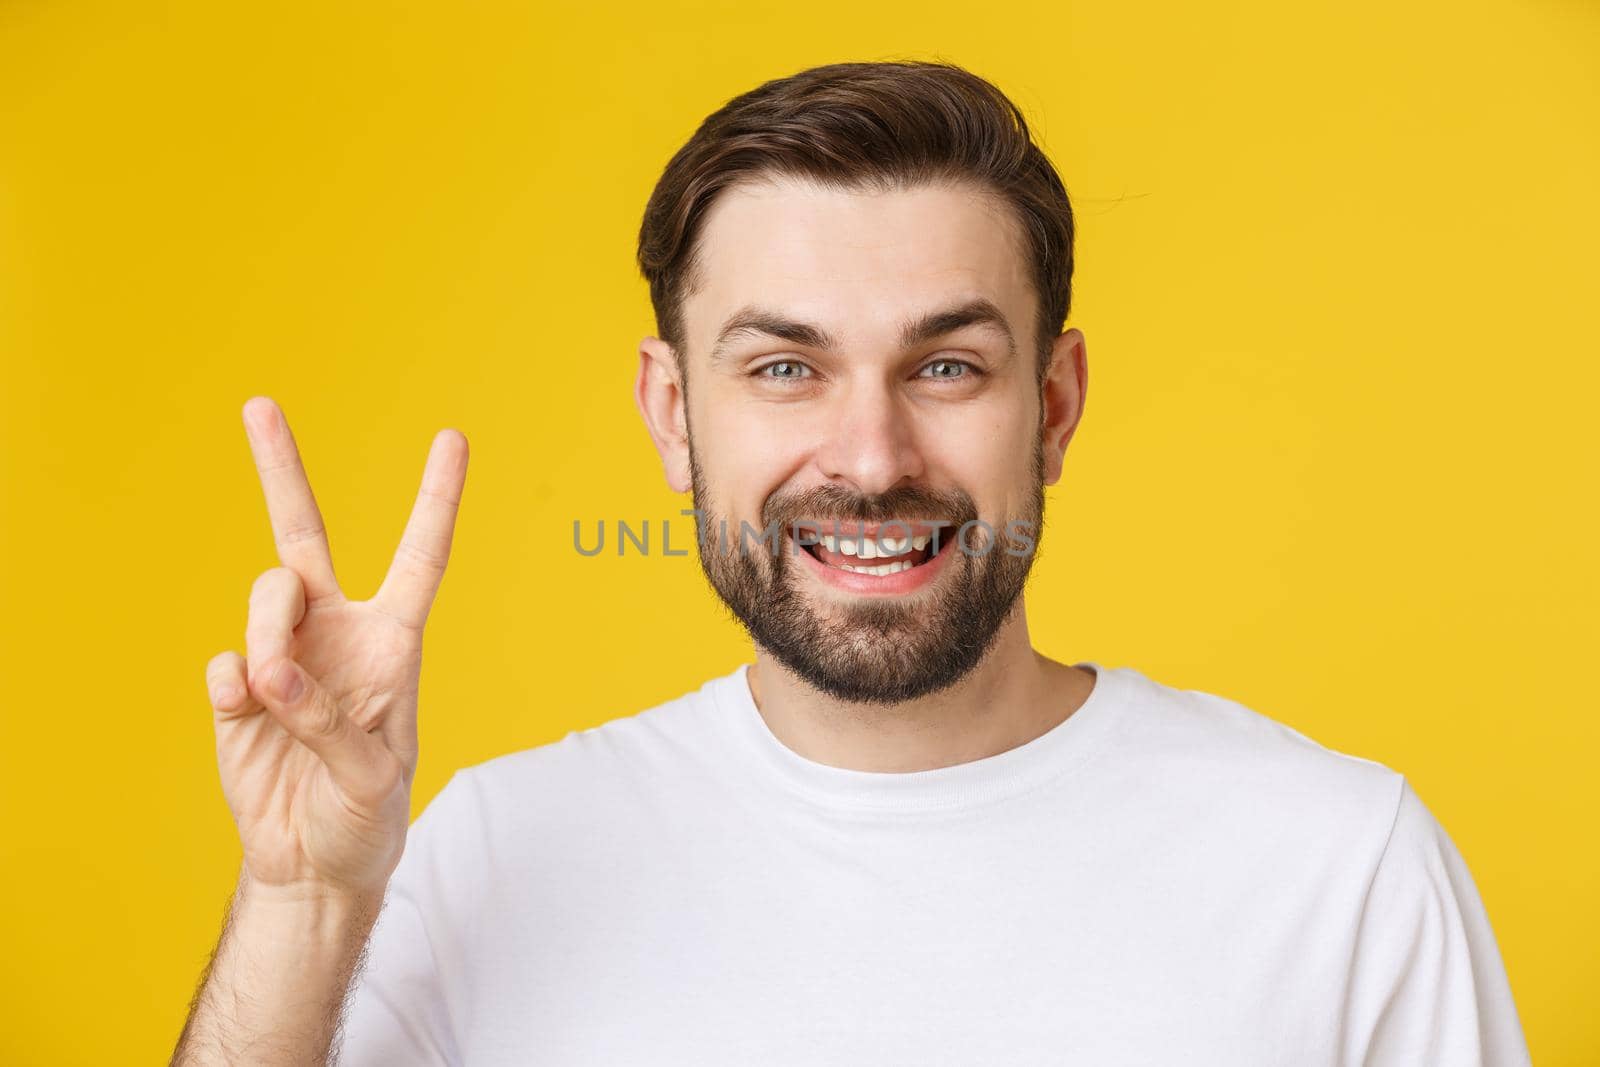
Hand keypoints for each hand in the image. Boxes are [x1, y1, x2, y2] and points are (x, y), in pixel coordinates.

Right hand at [204, 397, 467, 896]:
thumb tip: (271, 672)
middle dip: (282, 469)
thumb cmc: (367, 819)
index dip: (437, 498)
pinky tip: (252, 717)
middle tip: (258, 405)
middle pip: (304, 534)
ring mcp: (283, 654)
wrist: (312, 865)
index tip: (452, 437)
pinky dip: (237, 686)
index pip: (421, 557)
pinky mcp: (237, 688)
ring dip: (271, 637)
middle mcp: (337, 632)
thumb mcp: (374, 778)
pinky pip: (226, 659)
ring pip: (264, 596)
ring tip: (280, 696)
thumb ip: (329, 722)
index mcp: (393, 642)